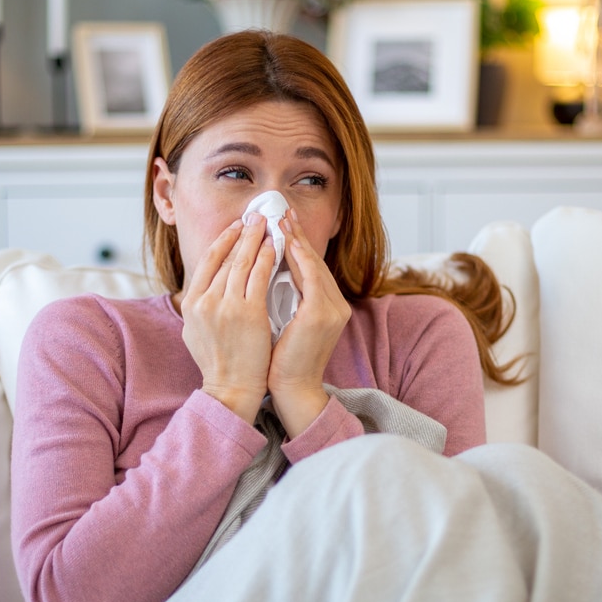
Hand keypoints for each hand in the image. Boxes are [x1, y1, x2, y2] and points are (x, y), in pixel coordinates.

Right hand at [179, 216, 276, 422]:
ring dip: (257, 238)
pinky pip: (260, 276)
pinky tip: (276, 246)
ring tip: (268, 223)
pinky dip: (268, 258)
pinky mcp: (248, 312)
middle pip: (226, 256)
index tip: (236, 226)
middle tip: (256, 215)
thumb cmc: (218, 364)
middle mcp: (205, 300)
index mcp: (191, 303)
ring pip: (243, 261)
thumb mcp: (195, 332)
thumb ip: (199, 307)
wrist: (231, 388)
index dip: (224, 240)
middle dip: (243, 233)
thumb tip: (202, 288)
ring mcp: (226, 305)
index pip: (208, 261)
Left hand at [268, 210, 351, 436]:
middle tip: (282, 211)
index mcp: (328, 308)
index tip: (282, 224)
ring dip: (296, 240)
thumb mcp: (285, 325)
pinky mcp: (320, 316)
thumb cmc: (281, 361)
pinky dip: (298, 258)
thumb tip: (265, 276)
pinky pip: (310, 278)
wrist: (291, 390)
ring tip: (281, 219)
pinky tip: (286, 242)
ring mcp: (331, 310)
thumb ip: (284, 300)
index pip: (311, 269)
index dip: (297, 245)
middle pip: (314, 262)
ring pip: (313, 265)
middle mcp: (336, 306)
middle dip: (297, 235)